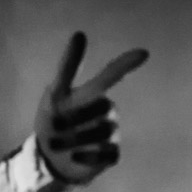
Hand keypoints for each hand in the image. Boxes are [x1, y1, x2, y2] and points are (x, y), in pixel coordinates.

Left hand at [34, 32, 147, 184]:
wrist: (48, 159)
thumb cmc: (52, 122)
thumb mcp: (54, 96)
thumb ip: (67, 67)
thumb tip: (80, 33)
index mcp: (93, 93)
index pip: (111, 75)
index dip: (125, 64)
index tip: (143, 53)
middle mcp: (107, 111)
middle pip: (101, 107)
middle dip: (74, 118)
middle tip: (54, 127)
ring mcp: (112, 133)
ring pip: (102, 131)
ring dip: (74, 138)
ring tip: (56, 144)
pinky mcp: (111, 155)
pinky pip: (107, 153)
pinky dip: (88, 155)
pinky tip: (74, 156)